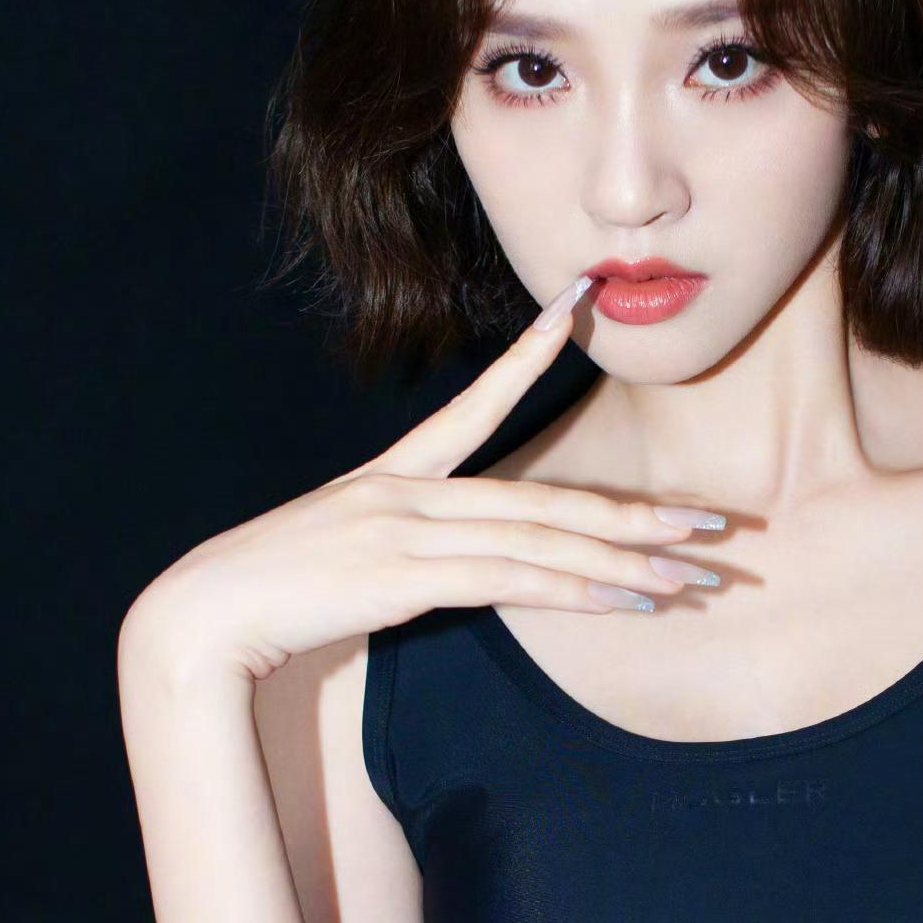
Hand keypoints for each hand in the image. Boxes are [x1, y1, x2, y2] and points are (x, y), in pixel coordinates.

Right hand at [125, 272, 727, 687]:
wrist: (207, 616)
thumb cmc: (272, 595)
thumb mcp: (345, 559)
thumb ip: (405, 554)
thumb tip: (455, 570)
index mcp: (396, 476)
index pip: (478, 404)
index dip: (531, 354)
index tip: (581, 306)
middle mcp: (411, 490)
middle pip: (546, 497)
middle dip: (638, 514)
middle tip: (715, 523)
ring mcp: (411, 529)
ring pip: (544, 539)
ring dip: (628, 563)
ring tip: (696, 577)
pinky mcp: (409, 576)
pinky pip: (515, 580)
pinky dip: (578, 590)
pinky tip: (631, 601)